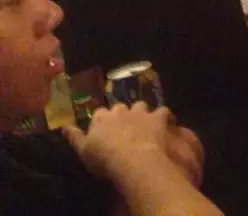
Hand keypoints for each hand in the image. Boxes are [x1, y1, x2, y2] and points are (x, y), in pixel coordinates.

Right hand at [64, 102, 203, 187]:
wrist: (132, 158)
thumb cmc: (104, 158)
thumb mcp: (83, 151)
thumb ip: (74, 137)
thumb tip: (64, 127)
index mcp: (101, 118)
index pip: (100, 113)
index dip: (103, 120)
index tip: (105, 129)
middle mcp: (121, 111)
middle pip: (120, 107)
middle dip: (122, 114)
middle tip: (125, 127)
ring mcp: (140, 112)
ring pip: (141, 105)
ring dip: (142, 113)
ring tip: (144, 123)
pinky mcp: (157, 117)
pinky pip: (163, 111)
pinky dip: (164, 116)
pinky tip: (166, 123)